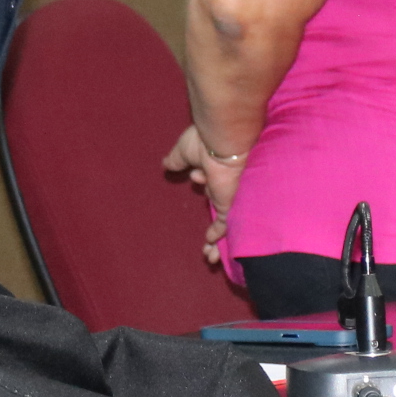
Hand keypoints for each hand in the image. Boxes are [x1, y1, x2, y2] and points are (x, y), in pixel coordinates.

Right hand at [162, 124, 244, 264]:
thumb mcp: (185, 151)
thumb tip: (166, 164)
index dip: (202, 179)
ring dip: (217, 238)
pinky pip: (224, 226)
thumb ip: (177, 159)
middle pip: (220, 203)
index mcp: (216, 167)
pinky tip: (209, 247)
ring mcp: (228, 196)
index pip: (211, 179)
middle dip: (215, 219)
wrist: (225, 143)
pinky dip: (217, 236)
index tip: (196, 176)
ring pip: (224, 220)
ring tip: (210, 254)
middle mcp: (225, 183)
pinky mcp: (229, 206)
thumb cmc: (206, 141)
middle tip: (208, 237)